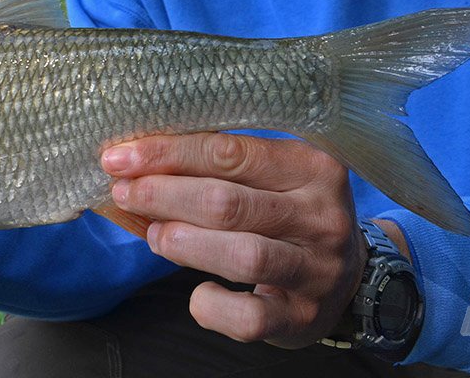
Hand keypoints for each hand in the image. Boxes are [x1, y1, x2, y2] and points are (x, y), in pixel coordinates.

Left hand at [101, 133, 366, 348]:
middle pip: (229, 202)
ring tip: (154, 234)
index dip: (168, 154)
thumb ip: (212, 172)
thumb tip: (133, 170)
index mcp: (311, 167)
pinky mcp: (302, 317)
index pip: (230, 152)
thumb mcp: (267, 180)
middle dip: (164, 195)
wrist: (348, 279)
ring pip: (242, 256)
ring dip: (184, 243)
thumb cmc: (288, 215)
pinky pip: (249, 317)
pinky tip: (198, 293)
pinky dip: (212, 305)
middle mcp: (321, 216)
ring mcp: (316, 270)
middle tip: (124, 192)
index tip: (120, 157)